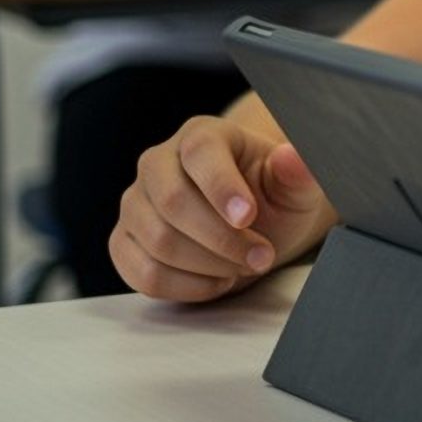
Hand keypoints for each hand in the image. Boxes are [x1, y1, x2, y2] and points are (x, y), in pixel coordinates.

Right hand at [111, 116, 332, 301]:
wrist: (254, 225)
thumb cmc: (272, 197)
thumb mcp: (295, 186)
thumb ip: (297, 173)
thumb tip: (291, 158)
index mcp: (201, 135)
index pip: (199, 152)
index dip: (222, 187)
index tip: (248, 218)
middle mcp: (157, 163)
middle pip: (173, 202)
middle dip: (223, 239)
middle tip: (262, 256)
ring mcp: (135, 203)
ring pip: (158, 242)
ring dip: (209, 265)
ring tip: (243, 265)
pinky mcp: (124, 241)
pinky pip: (142, 273)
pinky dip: (186, 287)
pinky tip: (216, 280)